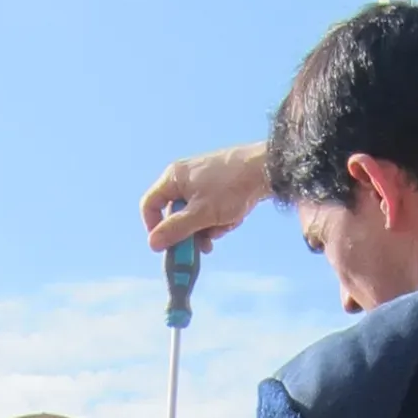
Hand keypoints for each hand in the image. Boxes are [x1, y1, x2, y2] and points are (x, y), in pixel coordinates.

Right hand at [141, 143, 267, 253]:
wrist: (267, 170)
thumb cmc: (231, 188)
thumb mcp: (201, 214)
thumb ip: (176, 229)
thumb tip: (153, 243)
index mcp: (173, 178)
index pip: (150, 205)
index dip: (155, 227)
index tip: (167, 246)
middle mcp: (184, 178)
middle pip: (176, 214)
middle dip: (191, 232)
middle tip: (204, 246)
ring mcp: (202, 182)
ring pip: (195, 216)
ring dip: (209, 228)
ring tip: (226, 225)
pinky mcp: (219, 187)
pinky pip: (211, 211)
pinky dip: (221, 219)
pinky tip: (235, 217)